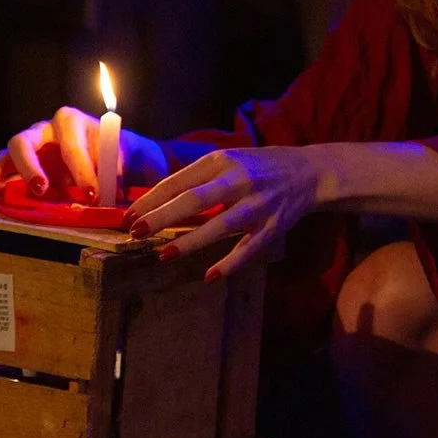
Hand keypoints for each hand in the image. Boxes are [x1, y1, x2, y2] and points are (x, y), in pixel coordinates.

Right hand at [0, 106, 165, 200]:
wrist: (125, 162)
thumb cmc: (125, 155)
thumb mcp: (132, 155)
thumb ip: (122, 163)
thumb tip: (111, 178)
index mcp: (75, 121)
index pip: (71, 144)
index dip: (80, 169)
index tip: (92, 193)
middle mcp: (48, 130)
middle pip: (29, 141)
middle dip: (32, 167)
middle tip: (43, 190)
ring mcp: (33, 146)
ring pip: (12, 151)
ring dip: (8, 171)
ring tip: (0, 190)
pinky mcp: (23, 164)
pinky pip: (3, 166)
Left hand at [124, 146, 328, 282]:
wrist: (309, 172)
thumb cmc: (258, 167)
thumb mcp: (228, 161)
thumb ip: (198, 178)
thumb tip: (157, 201)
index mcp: (222, 161)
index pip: (180, 181)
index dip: (152, 199)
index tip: (129, 216)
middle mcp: (239, 180)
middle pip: (196, 200)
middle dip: (164, 216)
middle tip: (137, 231)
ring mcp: (258, 205)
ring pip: (222, 225)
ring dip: (192, 241)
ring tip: (165, 254)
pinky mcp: (273, 227)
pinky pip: (249, 248)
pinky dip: (230, 263)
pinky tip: (210, 276)